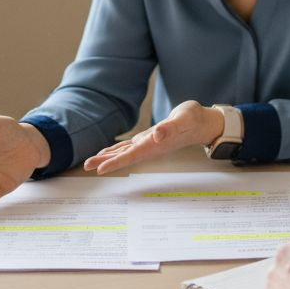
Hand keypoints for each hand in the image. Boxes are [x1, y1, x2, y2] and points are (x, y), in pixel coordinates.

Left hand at [83, 100, 223, 173]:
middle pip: (124, 157)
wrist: (203, 122)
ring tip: (91, 163)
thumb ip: (170, 127)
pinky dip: (117, 150)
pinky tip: (107, 152)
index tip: (100, 169)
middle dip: (105, 162)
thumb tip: (157, 134)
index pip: (132, 155)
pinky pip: (129, 147)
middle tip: (86, 166)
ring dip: (107, 158)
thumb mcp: (184, 119)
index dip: (115, 162)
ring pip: (124, 153)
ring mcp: (149, 144)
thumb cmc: (194, 119)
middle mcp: (150, 147)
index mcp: (156, 144)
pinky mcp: (149, 139)